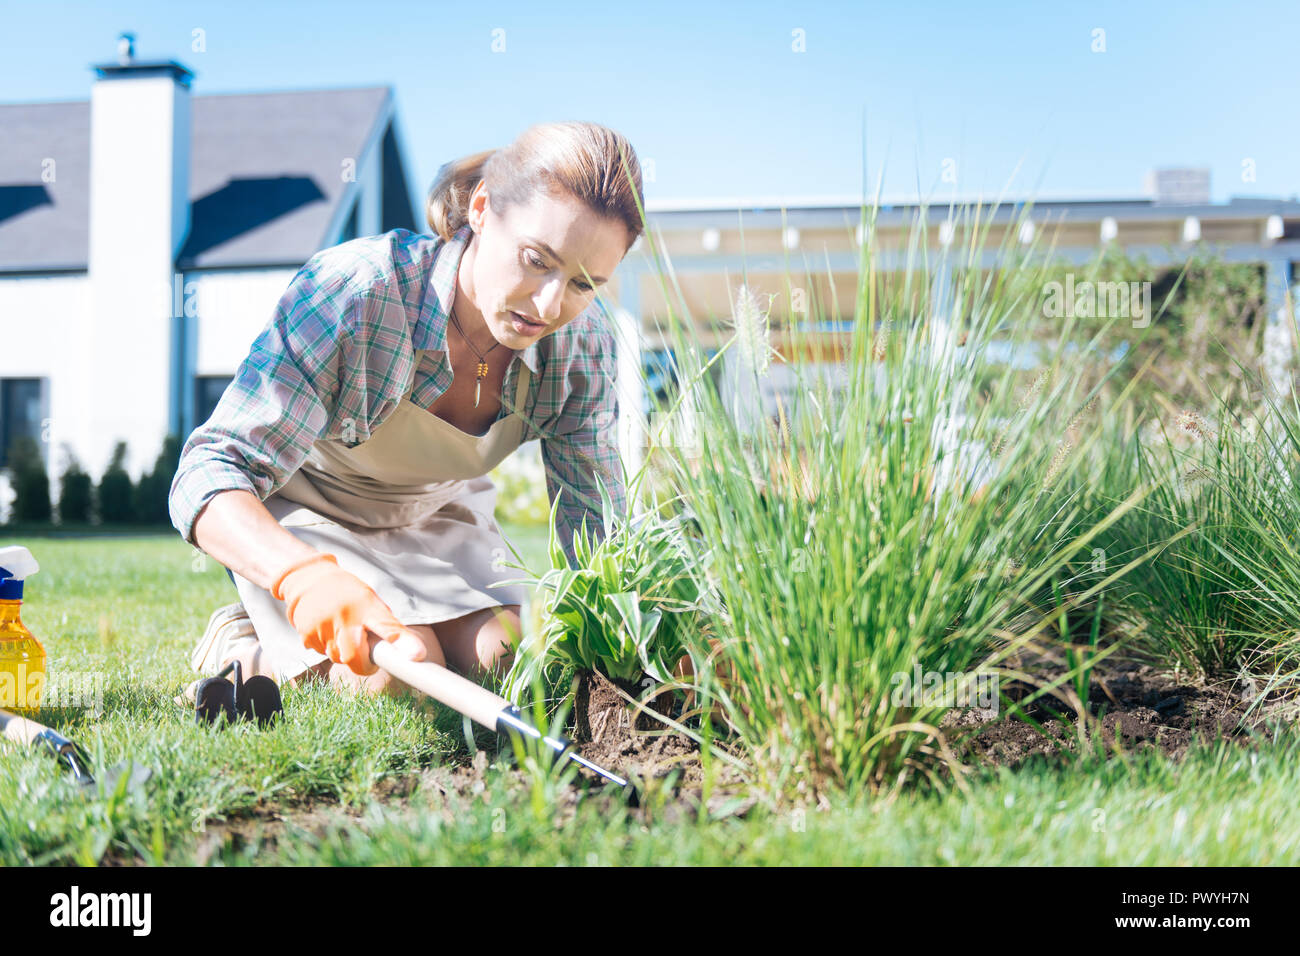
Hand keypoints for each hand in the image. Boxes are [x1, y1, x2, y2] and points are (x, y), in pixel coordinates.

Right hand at [271, 552, 426, 675]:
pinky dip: (326, 646)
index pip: (387, 627)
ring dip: (343, 653)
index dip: (401, 642)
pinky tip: (327, 629)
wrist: (309, 578)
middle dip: (361, 664)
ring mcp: (322, 627)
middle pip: (354, 659)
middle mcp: (344, 617)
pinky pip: (321, 652)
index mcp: (367, 607)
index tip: (417, 655)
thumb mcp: (370, 600)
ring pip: (337, 658)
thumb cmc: (348, 592)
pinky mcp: (306, 635)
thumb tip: (408, 652)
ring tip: (342, 631)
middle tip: (365, 654)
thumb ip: (386, 625)